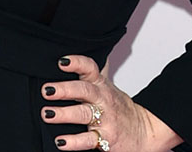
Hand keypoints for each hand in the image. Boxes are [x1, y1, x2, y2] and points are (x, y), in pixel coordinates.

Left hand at [40, 55, 181, 151]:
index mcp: (101, 84)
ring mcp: (105, 119)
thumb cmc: (120, 107)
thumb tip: (78, 49)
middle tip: (46, 89)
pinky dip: (73, 142)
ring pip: (84, 114)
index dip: (77, 62)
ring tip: (46, 113)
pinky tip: (60, 141)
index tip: (61, 61)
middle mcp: (102, 99)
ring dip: (64, 114)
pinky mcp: (106, 139)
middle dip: (64, 89)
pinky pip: (88, 140)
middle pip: (84, 90)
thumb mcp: (107, 85)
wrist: (144, 131)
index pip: (90, 68)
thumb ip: (93, 70)